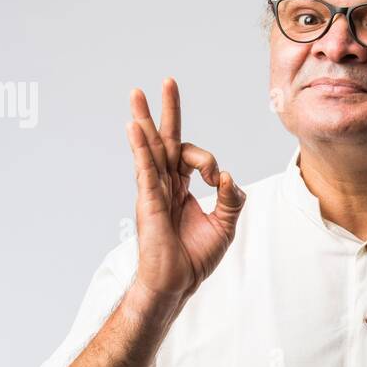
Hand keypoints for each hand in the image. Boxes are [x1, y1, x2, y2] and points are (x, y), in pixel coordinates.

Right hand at [126, 78, 246, 309]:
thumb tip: (229, 176)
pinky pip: (145, 169)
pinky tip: (135, 127)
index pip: (192, 157)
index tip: (218, 180)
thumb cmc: (195, 257)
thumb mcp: (225, 225)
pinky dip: (141, 148)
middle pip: (166, 141)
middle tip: (166, 82)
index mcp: (181, 188)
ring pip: (151, 149)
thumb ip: (231, 198)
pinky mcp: (149, 201)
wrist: (177, 284)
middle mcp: (165, 184)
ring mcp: (154, 191)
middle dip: (167, 111)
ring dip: (145, 120)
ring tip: (137, 93)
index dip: (209, 161)